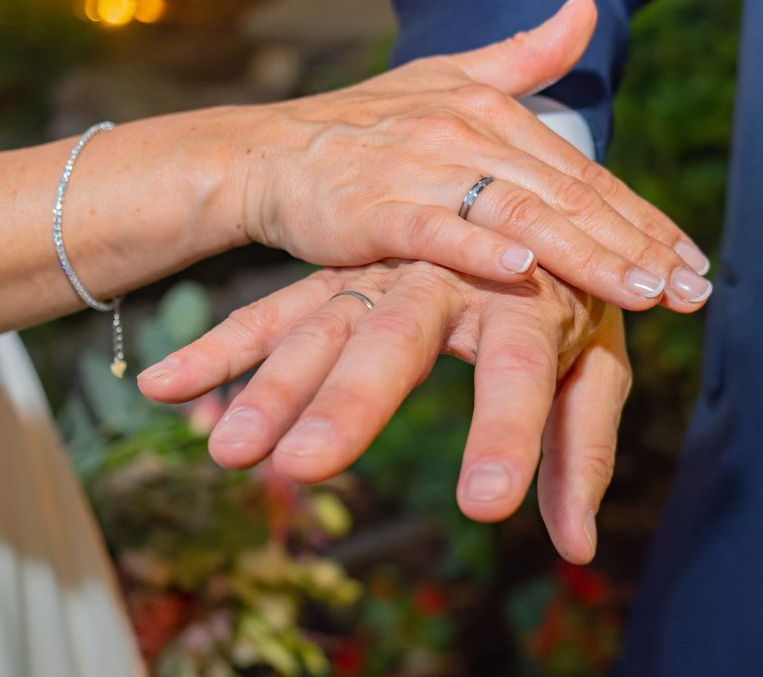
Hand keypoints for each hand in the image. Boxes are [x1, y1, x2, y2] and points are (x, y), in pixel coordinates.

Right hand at [139, 261, 631, 562]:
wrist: (530, 213)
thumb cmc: (574, 304)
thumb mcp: (595, 367)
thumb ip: (581, 450)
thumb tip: (577, 549)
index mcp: (530, 298)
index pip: (520, 371)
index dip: (505, 434)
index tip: (484, 506)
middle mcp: (449, 279)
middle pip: (398, 335)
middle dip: (352, 399)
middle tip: (309, 465)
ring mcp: (389, 274)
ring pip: (324, 324)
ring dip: (273, 384)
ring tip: (229, 450)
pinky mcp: (344, 277)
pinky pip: (278, 309)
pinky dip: (226, 346)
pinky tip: (166, 385)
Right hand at [220, 0, 711, 311]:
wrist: (270, 152)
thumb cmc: (364, 127)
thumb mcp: (446, 78)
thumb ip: (523, 56)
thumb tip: (584, 7)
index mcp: (492, 111)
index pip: (585, 173)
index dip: (644, 218)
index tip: (691, 260)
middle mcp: (467, 134)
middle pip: (569, 197)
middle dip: (637, 247)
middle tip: (691, 291)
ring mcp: (422, 170)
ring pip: (521, 215)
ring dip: (584, 256)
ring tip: (640, 292)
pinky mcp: (377, 208)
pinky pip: (439, 231)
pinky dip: (481, 252)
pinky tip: (525, 274)